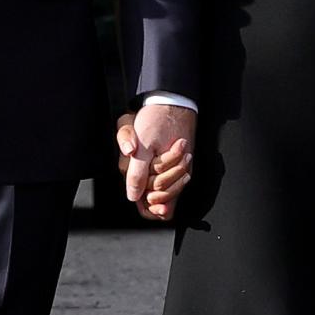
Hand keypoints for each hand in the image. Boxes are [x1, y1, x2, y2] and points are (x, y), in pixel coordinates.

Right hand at [116, 105, 195, 220]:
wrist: (170, 110)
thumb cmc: (152, 122)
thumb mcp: (141, 145)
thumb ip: (135, 172)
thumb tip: (132, 196)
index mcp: (130, 170)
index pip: (140, 201)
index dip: (152, 205)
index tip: (162, 204)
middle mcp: (142, 175)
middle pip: (156, 196)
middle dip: (169, 178)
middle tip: (179, 157)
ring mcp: (157, 175)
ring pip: (167, 194)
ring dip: (178, 177)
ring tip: (184, 156)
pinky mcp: (169, 173)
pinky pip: (174, 193)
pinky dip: (180, 186)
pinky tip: (185, 174)